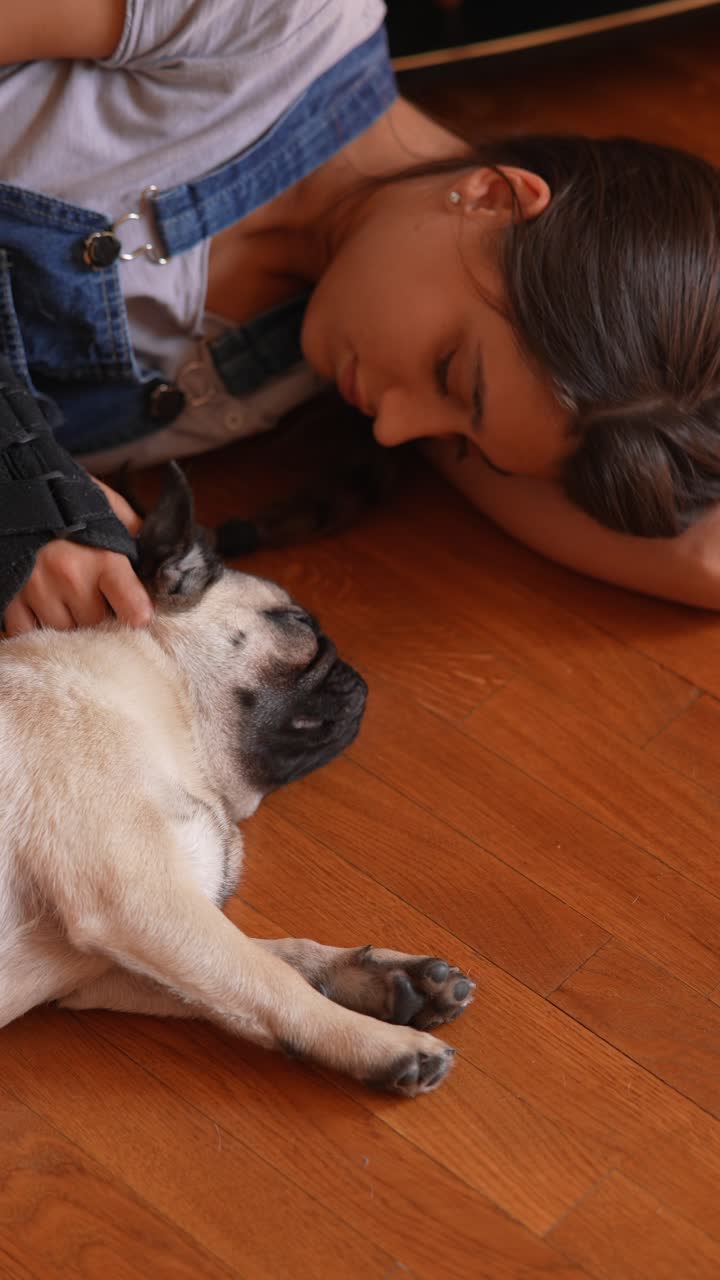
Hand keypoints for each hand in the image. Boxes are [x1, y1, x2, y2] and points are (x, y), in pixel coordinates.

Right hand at [3, 476, 152, 635]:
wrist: (14, 486)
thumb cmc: (67, 499)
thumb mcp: (109, 509)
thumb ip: (136, 534)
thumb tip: (164, 559)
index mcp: (105, 558)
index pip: (134, 610)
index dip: (138, 615)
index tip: (136, 614)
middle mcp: (72, 578)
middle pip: (97, 624)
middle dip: (100, 616)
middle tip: (95, 598)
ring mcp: (38, 590)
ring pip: (65, 632)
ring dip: (69, 622)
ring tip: (67, 600)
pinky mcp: (10, 598)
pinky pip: (27, 632)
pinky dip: (35, 628)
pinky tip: (42, 609)